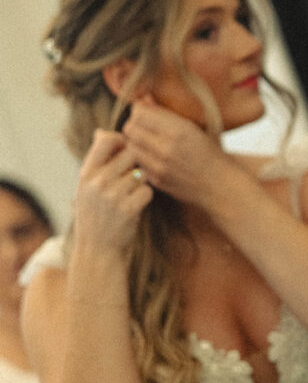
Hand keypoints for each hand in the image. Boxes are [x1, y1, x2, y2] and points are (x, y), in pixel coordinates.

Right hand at [74, 130, 152, 252]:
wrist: (97, 251)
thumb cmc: (96, 215)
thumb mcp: (87, 187)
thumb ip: (97, 161)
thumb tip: (101, 131)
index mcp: (86, 173)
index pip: (107, 140)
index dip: (122, 141)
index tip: (126, 152)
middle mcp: (97, 182)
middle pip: (131, 154)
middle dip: (137, 163)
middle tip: (133, 178)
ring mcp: (112, 196)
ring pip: (141, 173)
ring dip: (142, 182)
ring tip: (132, 194)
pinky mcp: (127, 209)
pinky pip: (147, 191)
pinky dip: (146, 197)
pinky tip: (137, 205)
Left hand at [122, 95, 227, 204]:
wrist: (219, 183)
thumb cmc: (208, 152)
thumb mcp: (192, 127)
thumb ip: (165, 115)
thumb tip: (142, 101)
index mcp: (179, 130)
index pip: (139, 113)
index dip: (139, 110)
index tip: (146, 112)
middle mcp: (167, 148)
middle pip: (130, 129)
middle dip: (135, 125)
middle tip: (145, 127)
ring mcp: (160, 166)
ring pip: (130, 147)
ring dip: (135, 142)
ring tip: (148, 142)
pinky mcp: (156, 180)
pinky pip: (137, 163)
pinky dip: (142, 159)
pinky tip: (154, 158)